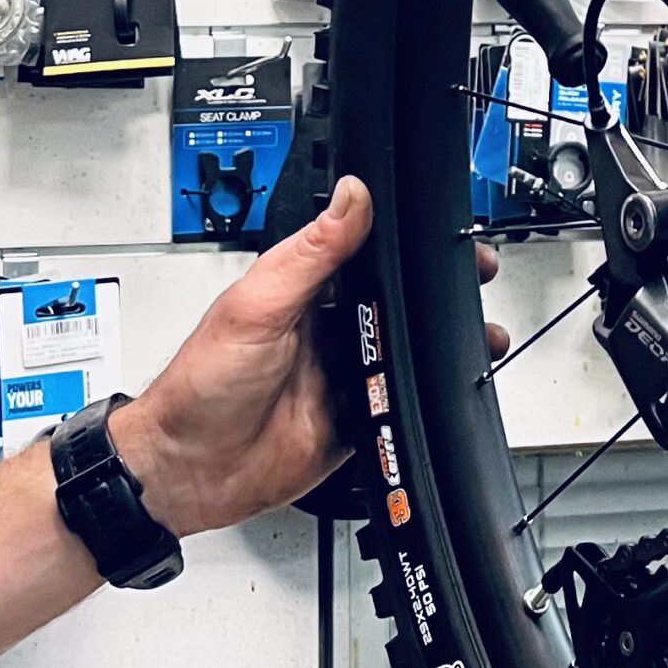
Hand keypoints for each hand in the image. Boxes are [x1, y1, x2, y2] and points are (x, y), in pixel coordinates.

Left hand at [111, 180, 506, 538]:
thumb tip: (353, 194)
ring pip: (405, 355)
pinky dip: (424, 400)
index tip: (445, 233)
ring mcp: (341, 377)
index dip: (406, 242)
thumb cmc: (200, 384)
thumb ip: (310, 253)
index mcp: (304, 289)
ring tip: (482, 337)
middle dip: (438, 293)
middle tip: (477, 279)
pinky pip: (398, 407)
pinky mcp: (352, 423)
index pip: (366, 251)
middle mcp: (326, 329)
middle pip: (397, 303)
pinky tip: (446, 390)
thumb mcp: (257, 305)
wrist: (185, 473)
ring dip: (439, 348)